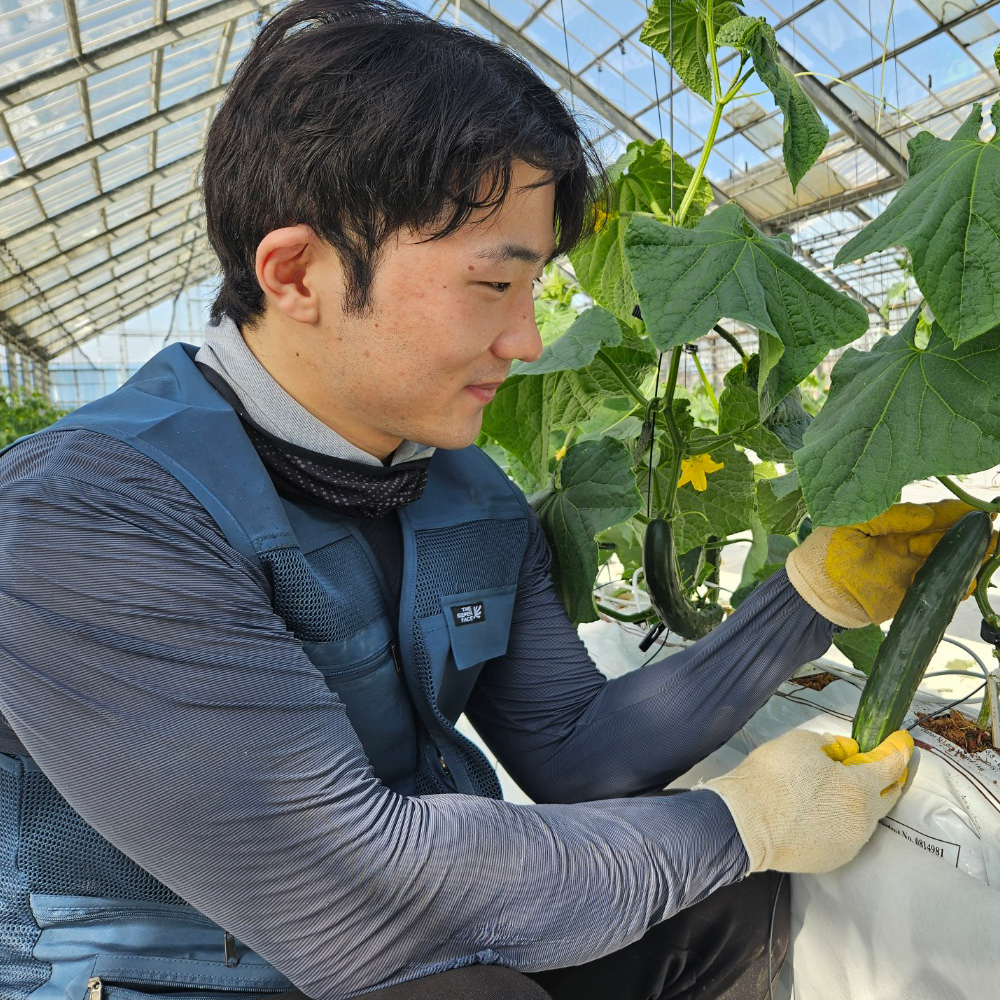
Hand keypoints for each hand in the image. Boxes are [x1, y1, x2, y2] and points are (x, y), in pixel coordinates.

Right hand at [700, 728, 912, 873]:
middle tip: (879, 764)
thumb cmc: (772, 777)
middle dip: (888, 777)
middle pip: (888, 796)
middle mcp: (863, 820)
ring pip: (867, 818)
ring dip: (862, 801)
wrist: (743, 824)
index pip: (891, 765)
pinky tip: (824, 812)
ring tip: (841, 789)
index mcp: (859, 788)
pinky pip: (847, 835)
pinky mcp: (833, 859)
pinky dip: (843, 820)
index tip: (901, 739)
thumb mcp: (800, 743)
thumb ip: (829, 745)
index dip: (898, 748)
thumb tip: (843, 752)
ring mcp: (850, 844)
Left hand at [786, 499, 995, 627]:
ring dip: (969, 557)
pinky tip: (968, 579)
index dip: (954, 513)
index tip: (977, 509)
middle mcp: (906, 546)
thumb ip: (888, 517)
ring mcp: (910, 571)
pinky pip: (938, 590)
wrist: (812, 594)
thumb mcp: (853, 524)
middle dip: (969, 533)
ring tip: (988, 549)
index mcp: (894, 526)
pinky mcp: (909, 596)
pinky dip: (955, 586)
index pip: (931, 516)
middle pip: (946, 538)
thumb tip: (926, 516)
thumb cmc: (824, 552)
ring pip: (948, 563)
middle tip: (991, 529)